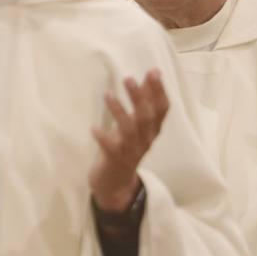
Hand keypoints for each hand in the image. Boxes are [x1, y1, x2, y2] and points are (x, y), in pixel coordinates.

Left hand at [90, 70, 168, 211]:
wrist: (116, 184)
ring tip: (108, 95)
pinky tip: (94, 128)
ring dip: (119, 112)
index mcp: (153, 130)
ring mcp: (132, 151)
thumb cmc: (125, 147)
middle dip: (139, 97)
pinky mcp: (116, 161)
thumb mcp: (136, 126)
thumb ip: (142, 104)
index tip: (153, 72)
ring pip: (130, 130)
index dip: (159, 91)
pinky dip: (103, 138)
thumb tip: (149, 75)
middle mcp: (146, 140)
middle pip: (146, 116)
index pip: (162, 109)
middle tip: (128, 78)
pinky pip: (111, 148)